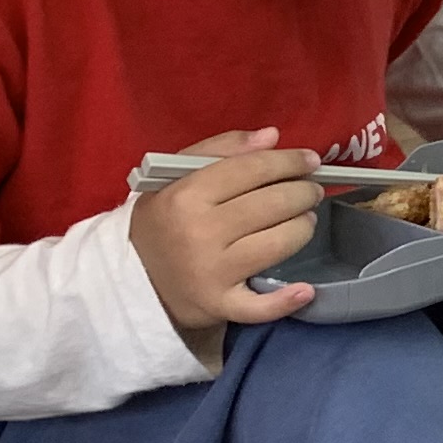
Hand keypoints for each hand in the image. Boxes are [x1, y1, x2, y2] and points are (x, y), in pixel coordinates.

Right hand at [128, 130, 329, 333]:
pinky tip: (306, 289)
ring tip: (305, 220)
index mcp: (186, 194)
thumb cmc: (162, 220)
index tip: (311, 161)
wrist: (131, 278)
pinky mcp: (218, 305)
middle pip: (273, 205)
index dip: (289, 162)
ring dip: (303, 228)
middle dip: (303, 193)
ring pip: (278, 244)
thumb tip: (272, 136)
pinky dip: (287, 300)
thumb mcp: (176, 177)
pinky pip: (260, 306)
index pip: (252, 169)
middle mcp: (200, 232)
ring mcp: (211, 271)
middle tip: (311, 192)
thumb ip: (221, 150)